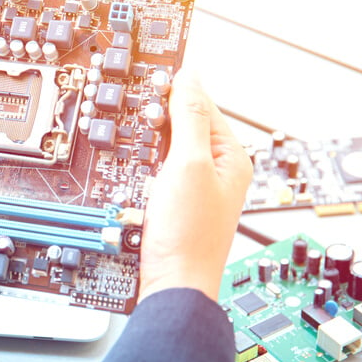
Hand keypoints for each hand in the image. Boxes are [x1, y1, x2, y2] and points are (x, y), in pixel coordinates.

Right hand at [138, 71, 251, 301]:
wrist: (172, 284)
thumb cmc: (188, 235)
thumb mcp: (187, 164)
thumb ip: (190, 117)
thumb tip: (190, 76)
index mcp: (231, 157)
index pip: (202, 104)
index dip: (173, 90)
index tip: (147, 76)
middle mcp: (217, 171)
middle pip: (183, 125)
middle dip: (157, 120)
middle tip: (133, 117)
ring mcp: (196, 188)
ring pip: (166, 149)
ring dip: (146, 146)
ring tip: (134, 151)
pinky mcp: (176, 204)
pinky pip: (158, 173)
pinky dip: (142, 168)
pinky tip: (131, 174)